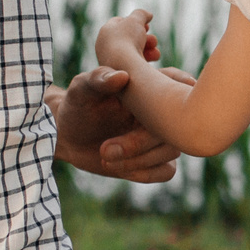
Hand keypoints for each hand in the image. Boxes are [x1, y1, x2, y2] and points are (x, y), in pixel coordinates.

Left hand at [49, 65, 191, 183]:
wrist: (71, 137)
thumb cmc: (78, 105)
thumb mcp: (82, 89)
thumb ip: (99, 79)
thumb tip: (122, 76)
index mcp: (151, 88)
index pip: (178, 84)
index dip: (179, 92)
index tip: (160, 107)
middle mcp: (162, 113)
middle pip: (173, 128)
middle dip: (139, 143)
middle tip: (105, 149)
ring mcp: (162, 137)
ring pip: (172, 151)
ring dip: (138, 160)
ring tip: (105, 157)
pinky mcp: (157, 161)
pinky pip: (167, 171)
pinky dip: (144, 173)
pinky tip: (118, 168)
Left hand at [94, 8, 156, 71]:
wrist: (124, 67)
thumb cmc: (128, 40)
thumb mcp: (136, 19)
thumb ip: (141, 14)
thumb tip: (148, 15)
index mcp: (105, 31)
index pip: (119, 23)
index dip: (135, 22)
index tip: (146, 25)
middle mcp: (105, 47)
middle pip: (129, 39)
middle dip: (145, 38)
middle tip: (153, 41)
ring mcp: (111, 61)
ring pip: (133, 52)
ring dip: (147, 50)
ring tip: (156, 54)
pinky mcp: (119, 74)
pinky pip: (134, 64)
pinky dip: (144, 61)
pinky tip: (152, 61)